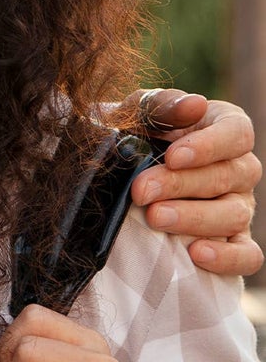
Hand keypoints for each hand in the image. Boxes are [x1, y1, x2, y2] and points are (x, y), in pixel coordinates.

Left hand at [123, 89, 261, 275]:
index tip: (173, 156)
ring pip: (235, 215)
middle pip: (228, 176)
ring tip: (155, 218)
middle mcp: (239, 168)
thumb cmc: (131, 134)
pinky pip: (247, 255)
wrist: (115, 173)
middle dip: (181, 185)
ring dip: (194, 218)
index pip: (238, 134)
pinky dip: (227, 257)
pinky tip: (196, 254)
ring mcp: (239, 206)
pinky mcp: (233, 241)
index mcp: (223, 128)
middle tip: (141, 191)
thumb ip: (163, 106)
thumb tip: (195, 104)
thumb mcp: (137, 113)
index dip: (209, 146)